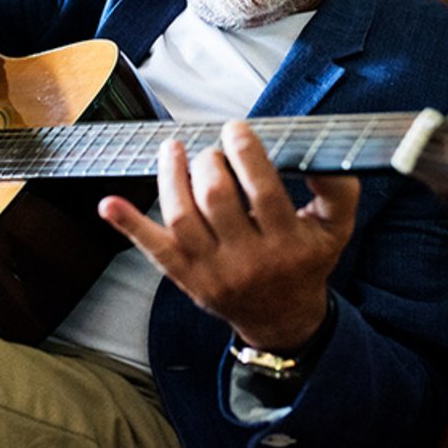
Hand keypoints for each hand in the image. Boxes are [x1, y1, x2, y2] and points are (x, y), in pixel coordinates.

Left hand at [99, 121, 358, 350]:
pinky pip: (153, 249)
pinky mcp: (186, 277)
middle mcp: (248, 259)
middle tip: (212, 151)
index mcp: (287, 243)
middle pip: (217, 198)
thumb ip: (338, 190)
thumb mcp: (336, 229)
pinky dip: (128, 225)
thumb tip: (321, 154)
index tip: (237, 129)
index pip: (262, 190)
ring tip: (173, 150)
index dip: (245, 152)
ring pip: (182, 217)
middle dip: (210, 162)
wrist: (282, 319)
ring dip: (171, 176)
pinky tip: (109, 203)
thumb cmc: (306, 262)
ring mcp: (212, 270)